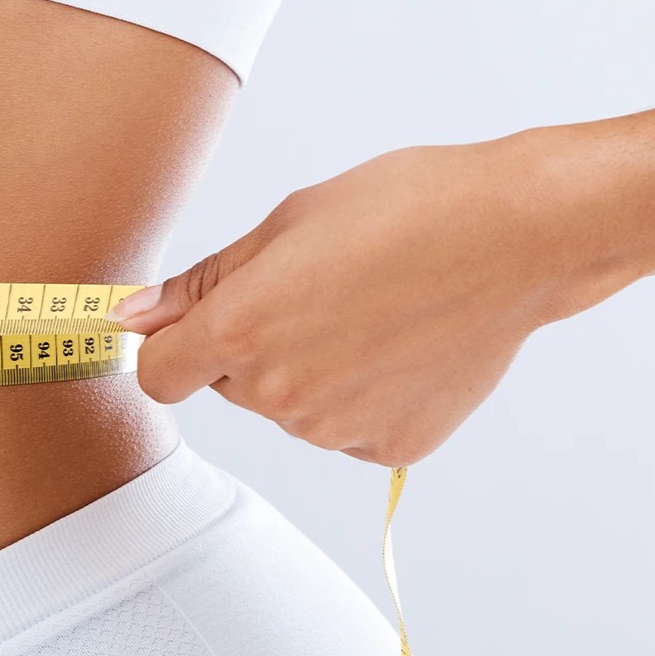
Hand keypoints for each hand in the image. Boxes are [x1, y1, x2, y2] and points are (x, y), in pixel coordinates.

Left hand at [113, 133, 640, 464]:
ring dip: (310, 370)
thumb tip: (134, 317)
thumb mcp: (287, 223)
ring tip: (371, 311)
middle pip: (228, 387)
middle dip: (252, 348)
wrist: (521, 235)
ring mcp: (336, 429)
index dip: (170, 347)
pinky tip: (402, 345)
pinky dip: (362, 395)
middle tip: (317, 291)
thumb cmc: (409, 208)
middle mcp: (281, 396)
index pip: (157, 376)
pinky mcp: (388, 447)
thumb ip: (203, 283)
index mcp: (241, 332)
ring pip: (290, 408)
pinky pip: (346, 427)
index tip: (193, 326)